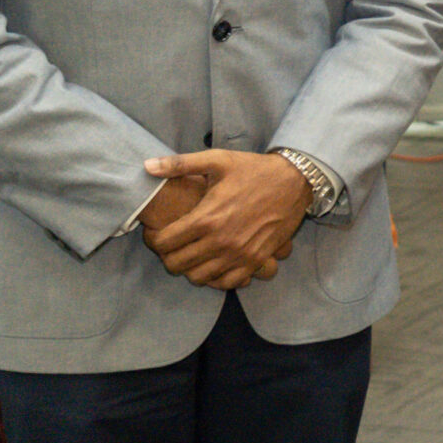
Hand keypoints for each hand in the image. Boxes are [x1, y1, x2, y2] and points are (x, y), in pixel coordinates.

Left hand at [140, 149, 311, 288]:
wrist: (295, 181)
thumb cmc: (254, 169)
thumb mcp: (217, 160)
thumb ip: (179, 164)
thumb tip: (146, 167)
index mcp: (206, 218)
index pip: (164, 243)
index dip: (154, 239)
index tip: (158, 232)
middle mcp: (220, 241)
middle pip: (176, 265)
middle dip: (168, 256)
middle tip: (173, 245)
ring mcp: (239, 254)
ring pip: (199, 278)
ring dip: (191, 268)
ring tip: (193, 253)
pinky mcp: (256, 260)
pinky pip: (227, 282)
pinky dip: (217, 277)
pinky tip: (216, 262)